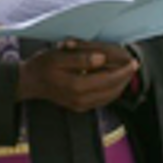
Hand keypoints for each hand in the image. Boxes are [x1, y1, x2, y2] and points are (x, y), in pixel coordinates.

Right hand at [18, 40, 138, 111]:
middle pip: (112, 90)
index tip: (133, 62)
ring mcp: (80, 105)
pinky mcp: (79, 107)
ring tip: (128, 72)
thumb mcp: (60, 55)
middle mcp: (80, 99)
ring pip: (109, 97)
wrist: (29, 82)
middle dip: (126, 78)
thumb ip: (82, 58)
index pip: (108, 79)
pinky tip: (115, 82)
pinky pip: (102, 101)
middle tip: (134, 66)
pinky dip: (112, 91)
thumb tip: (102, 59)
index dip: (123, 71)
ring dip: (121, 85)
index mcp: (76, 86)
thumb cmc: (43, 66)